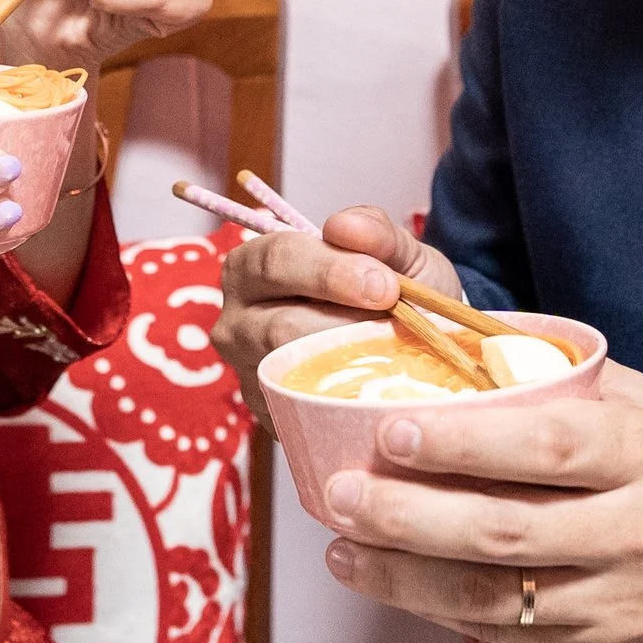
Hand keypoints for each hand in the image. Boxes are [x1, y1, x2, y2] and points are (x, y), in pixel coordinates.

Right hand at [212, 206, 465, 424]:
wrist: (406, 348)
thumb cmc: (389, 292)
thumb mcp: (396, 254)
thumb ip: (378, 233)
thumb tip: (343, 226)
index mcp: (253, 266)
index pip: (277, 260)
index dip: (332, 271)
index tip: (386, 286)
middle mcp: (236, 322)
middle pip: (280, 325)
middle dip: (347, 324)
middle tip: (395, 325)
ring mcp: (251, 374)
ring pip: (294, 373)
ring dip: (351, 363)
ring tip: (391, 352)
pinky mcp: (270, 417)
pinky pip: (306, 410)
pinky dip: (347, 397)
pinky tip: (376, 383)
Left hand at [315, 362, 642, 642]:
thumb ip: (575, 388)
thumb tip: (470, 350)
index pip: (547, 446)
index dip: (463, 442)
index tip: (390, 431)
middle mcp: (637, 532)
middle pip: (505, 530)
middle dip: (408, 515)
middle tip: (336, 494)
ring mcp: (621, 603)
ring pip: (497, 596)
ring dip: (406, 577)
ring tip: (342, 550)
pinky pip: (512, 634)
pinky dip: (443, 613)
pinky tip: (395, 586)